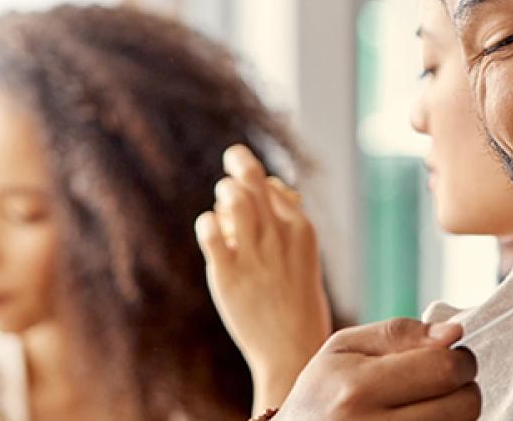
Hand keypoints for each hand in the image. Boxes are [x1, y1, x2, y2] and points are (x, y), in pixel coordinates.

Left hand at [195, 145, 332, 409]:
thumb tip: (273, 187)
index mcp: (303, 231)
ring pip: (232, 198)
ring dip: (223, 192)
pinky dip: (207, 222)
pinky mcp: (227, 273)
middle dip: (238, 164)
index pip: (273, 186)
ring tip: (223, 203)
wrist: (292, 351)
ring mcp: (253, 254)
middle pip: (253, 181)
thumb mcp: (305, 258)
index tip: (251, 190)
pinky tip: (211, 231)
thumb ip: (290, 222)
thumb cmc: (299, 305)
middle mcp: (279, 237)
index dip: (258, 182)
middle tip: (231, 160)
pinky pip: (210, 230)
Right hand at [278, 319, 479, 419]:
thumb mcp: (344, 348)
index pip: (444, 369)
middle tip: (441, 382)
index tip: (451, 356)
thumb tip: (453, 333)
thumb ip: (400, 333)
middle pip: (463, 405)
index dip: (459, 357)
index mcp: (357, 390)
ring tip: (425, 404)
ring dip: (456, 412)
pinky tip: (420, 420)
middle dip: (463, 386)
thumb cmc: (322, 392)